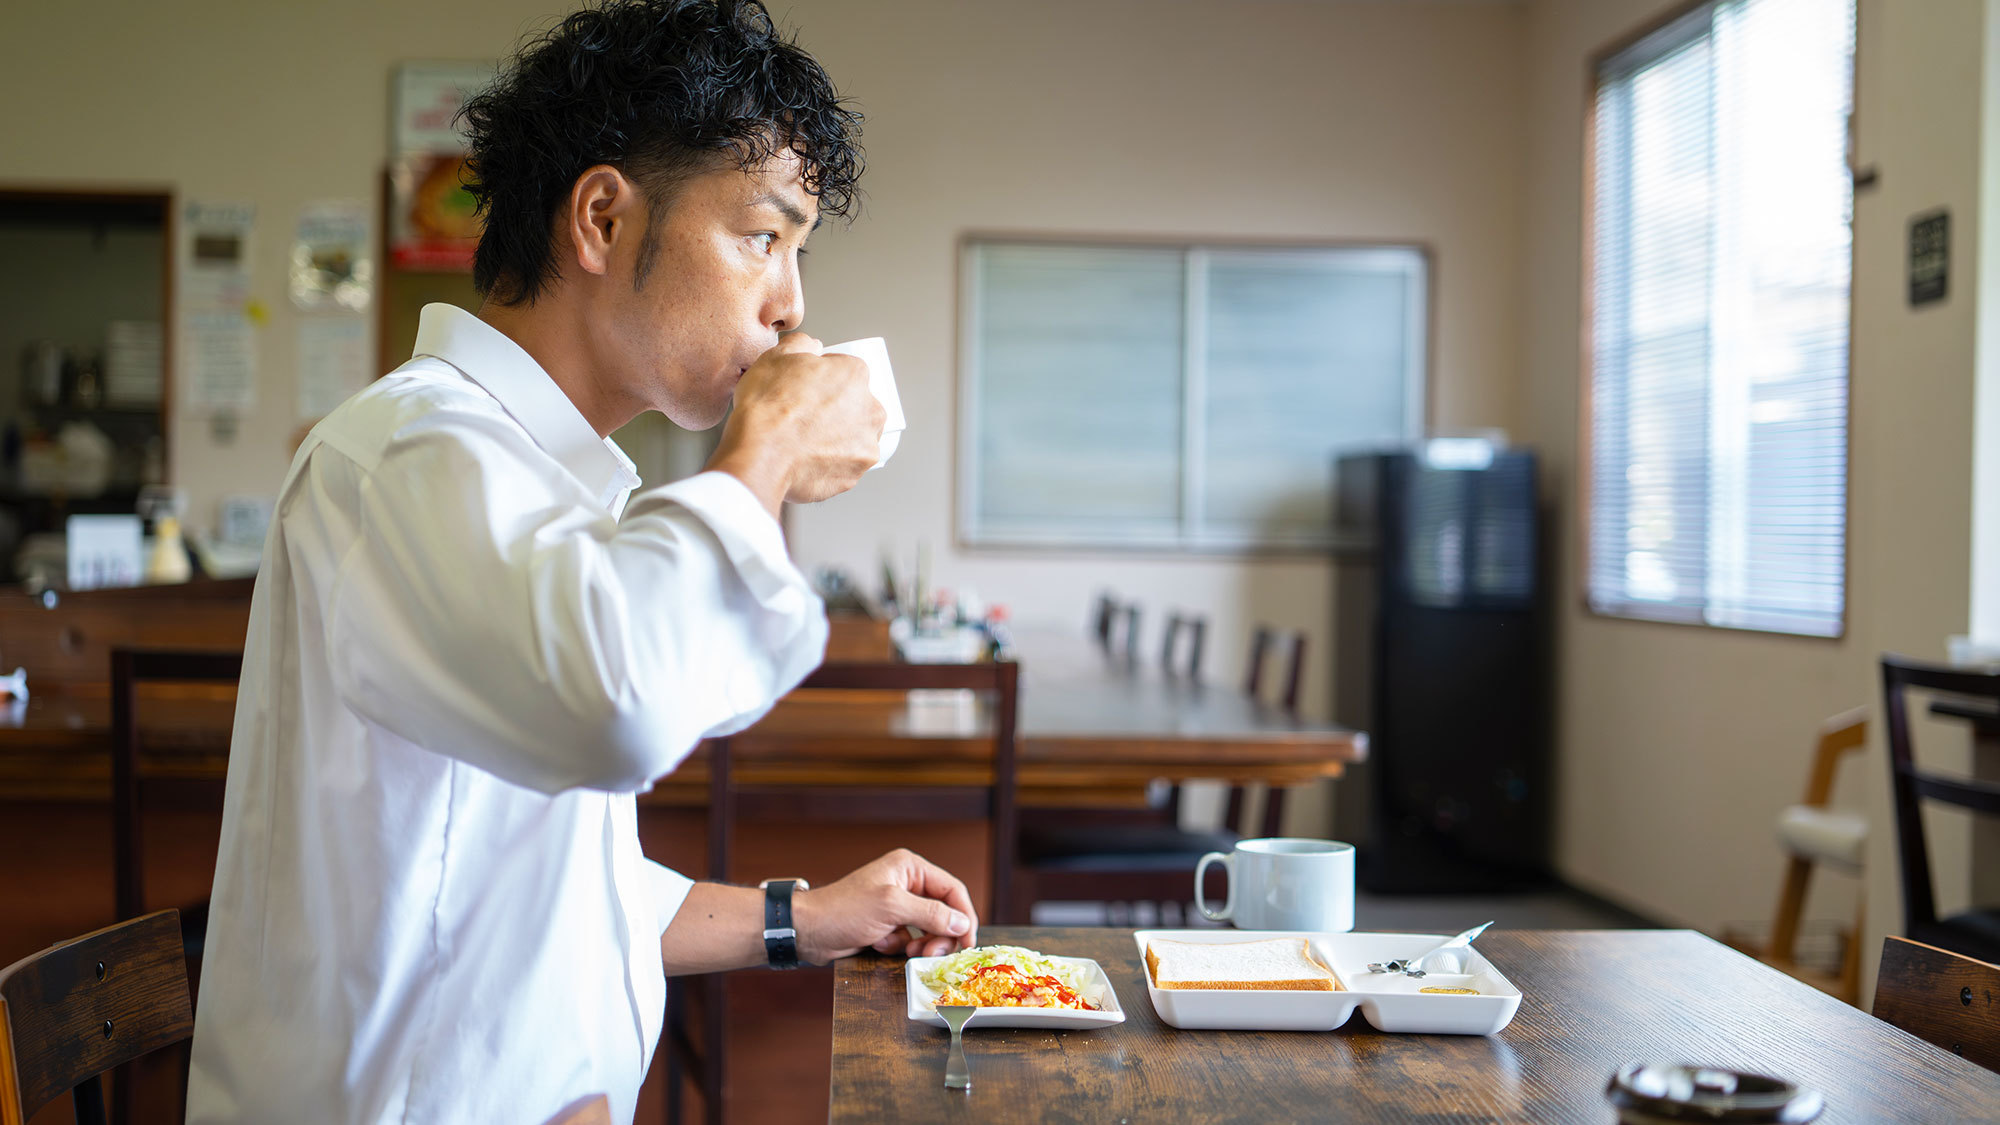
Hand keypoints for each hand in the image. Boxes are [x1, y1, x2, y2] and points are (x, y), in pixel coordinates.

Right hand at [705, 332, 884, 513]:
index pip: (845, 372)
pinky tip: (805, 460)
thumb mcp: (776, 356)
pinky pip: (842, 467)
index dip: (822, 379)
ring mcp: (865, 446)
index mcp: (855, 376)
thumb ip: (802, 343)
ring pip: (851, 439)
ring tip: (802, 442)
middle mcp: (870, 410)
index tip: (807, 390)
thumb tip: (813, 346)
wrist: (759, 455)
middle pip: (855, 406)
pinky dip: (828, 465)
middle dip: (835, 410)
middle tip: (804, 417)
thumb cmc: (767, 406)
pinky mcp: (854, 476)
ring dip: (834, 439)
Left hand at [792, 848, 978, 963]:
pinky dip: (899, 946)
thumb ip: (931, 913)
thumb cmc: (845, 910)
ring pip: (929, 928)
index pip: (952, 890)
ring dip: (922, 944)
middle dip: (941, 935)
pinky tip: (880, 944)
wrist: (809, 931)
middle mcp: (907, 883)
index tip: (968, 942)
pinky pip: (910, 938)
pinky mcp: (888, 924)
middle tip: (934, 953)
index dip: (964, 916)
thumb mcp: (891, 908)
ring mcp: (898, 904)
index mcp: (910, 868)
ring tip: (908, 952)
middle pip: (944, 911)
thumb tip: (962, 923)